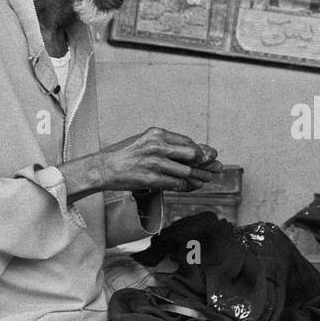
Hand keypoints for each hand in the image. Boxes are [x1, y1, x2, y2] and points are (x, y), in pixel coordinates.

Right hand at [61, 127, 219, 200]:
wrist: (104, 168)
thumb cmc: (126, 155)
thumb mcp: (145, 141)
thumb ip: (167, 144)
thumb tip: (194, 151)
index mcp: (156, 134)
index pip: (187, 142)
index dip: (202, 150)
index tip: (212, 157)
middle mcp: (157, 146)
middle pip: (192, 155)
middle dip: (206, 163)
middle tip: (215, 169)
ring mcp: (154, 162)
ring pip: (186, 171)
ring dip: (199, 177)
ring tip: (206, 179)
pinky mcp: (151, 178)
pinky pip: (176, 184)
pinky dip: (186, 186)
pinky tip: (191, 186)